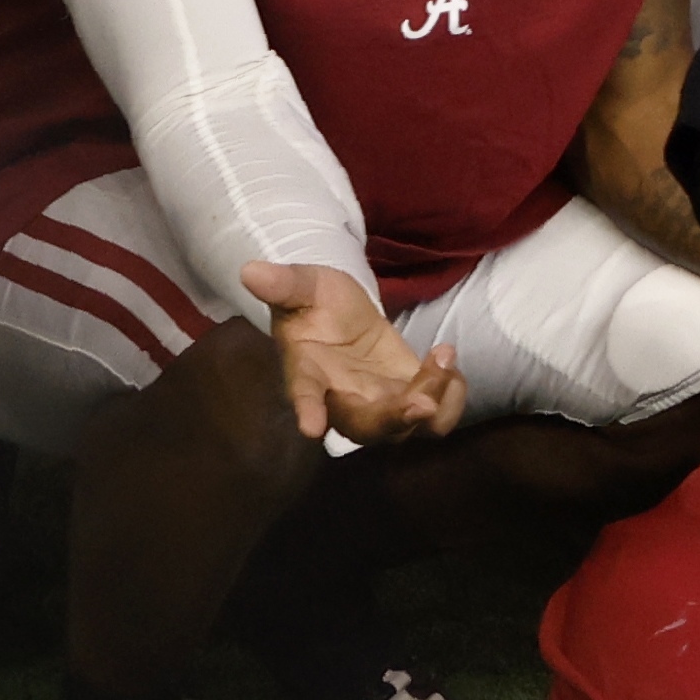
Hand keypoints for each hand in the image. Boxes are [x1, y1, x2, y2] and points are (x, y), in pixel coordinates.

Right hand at [251, 259, 469, 446]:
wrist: (339, 313)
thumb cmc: (313, 302)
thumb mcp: (303, 284)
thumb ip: (284, 284)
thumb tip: (250, 271)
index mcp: (308, 373)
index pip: (304, 395)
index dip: (307, 410)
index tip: (311, 428)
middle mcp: (342, 400)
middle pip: (367, 428)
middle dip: (395, 419)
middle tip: (421, 401)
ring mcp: (379, 403)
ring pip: (407, 427)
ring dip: (433, 401)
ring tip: (441, 356)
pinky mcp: (409, 395)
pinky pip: (435, 414)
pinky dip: (449, 393)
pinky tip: (445, 357)